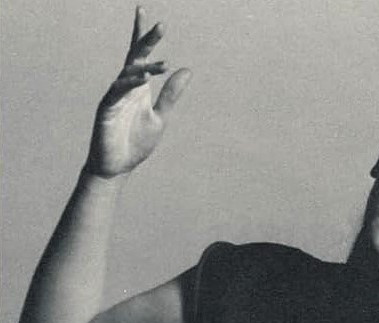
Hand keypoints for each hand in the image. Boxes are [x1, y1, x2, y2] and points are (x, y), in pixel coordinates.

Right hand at [84, 6, 190, 178]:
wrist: (118, 166)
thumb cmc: (136, 142)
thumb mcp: (160, 117)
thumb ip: (171, 95)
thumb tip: (187, 70)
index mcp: (139, 87)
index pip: (141, 56)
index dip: (145, 36)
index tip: (151, 16)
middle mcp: (126, 87)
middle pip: (135, 57)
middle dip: (147, 41)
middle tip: (162, 26)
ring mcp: (114, 96)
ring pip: (128, 73)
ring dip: (144, 67)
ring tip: (162, 64)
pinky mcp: (106, 109)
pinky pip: (117, 92)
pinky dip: (130, 84)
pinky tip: (142, 79)